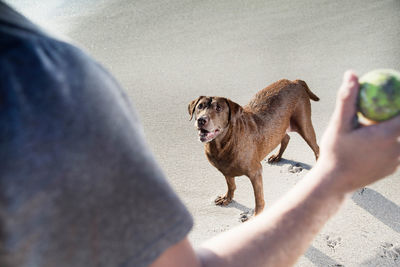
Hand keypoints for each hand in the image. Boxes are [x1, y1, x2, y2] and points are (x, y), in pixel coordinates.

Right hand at [317, 70, 399, 192]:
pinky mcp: (392, 168)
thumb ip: (348, 99)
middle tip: (392, 104)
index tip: (398, 89)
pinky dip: (392, 142)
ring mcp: (397, 160)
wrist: (334, 183)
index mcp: (388, 134)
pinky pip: (397, 150)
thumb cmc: (335, 152)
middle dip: (397, 113)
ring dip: (395, 128)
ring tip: (382, 122)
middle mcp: (398, 148)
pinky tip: (378, 139)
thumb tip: (351, 74)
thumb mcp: (339, 124)